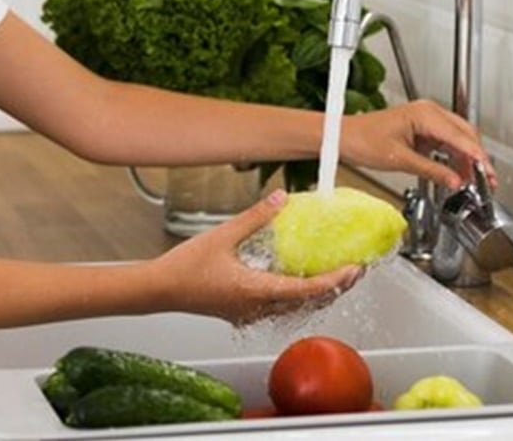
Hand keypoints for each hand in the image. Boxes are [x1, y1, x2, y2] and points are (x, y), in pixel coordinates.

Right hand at [149, 190, 360, 325]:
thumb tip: (280, 198)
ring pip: (295, 309)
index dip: (335, 280)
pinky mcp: (242, 312)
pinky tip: (297, 282)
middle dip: (335, 288)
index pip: (307, 290)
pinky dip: (297, 297)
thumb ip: (255, 217)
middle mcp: (257, 308)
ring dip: (318, 294)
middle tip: (354, 270)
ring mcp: (250, 313)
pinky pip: (279, 308)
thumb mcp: (222, 235)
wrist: (158, 290)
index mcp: (256, 291)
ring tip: (334, 276)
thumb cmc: (184, 269)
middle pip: (308, 304)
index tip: (353, 269)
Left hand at [338, 99, 492, 189]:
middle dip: (478, 158)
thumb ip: (432, 171)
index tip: (488, 173)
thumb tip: (455, 181)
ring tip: (475, 180)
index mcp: (425, 114)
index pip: (461, 137)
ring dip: (467, 158)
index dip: (478, 157)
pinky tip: (458, 172)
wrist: (343, 137)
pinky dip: (454, 157)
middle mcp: (429, 112)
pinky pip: (446, 142)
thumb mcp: (400, 160)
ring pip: (458, 138)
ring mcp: (426, 119)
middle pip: (466, 135)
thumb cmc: (362, 140)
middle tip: (487, 180)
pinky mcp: (422, 129)